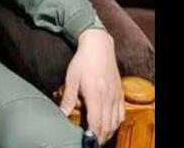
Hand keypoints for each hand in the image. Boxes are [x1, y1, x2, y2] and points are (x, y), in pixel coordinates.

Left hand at [59, 29, 123, 144]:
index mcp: (95, 95)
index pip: (96, 122)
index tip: (87, 140)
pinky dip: (116, 123)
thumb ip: (68, 98)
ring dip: (108, 132)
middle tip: (91, 142)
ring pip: (115, 121)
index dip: (92, 135)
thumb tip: (62, 113)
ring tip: (99, 136)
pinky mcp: (119, 92)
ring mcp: (116, 95)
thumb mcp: (71, 79)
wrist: (98, 45)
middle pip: (107, 126)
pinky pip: (121, 113)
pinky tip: (109, 125)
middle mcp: (108, 97)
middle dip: (100, 137)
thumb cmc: (82, 61)